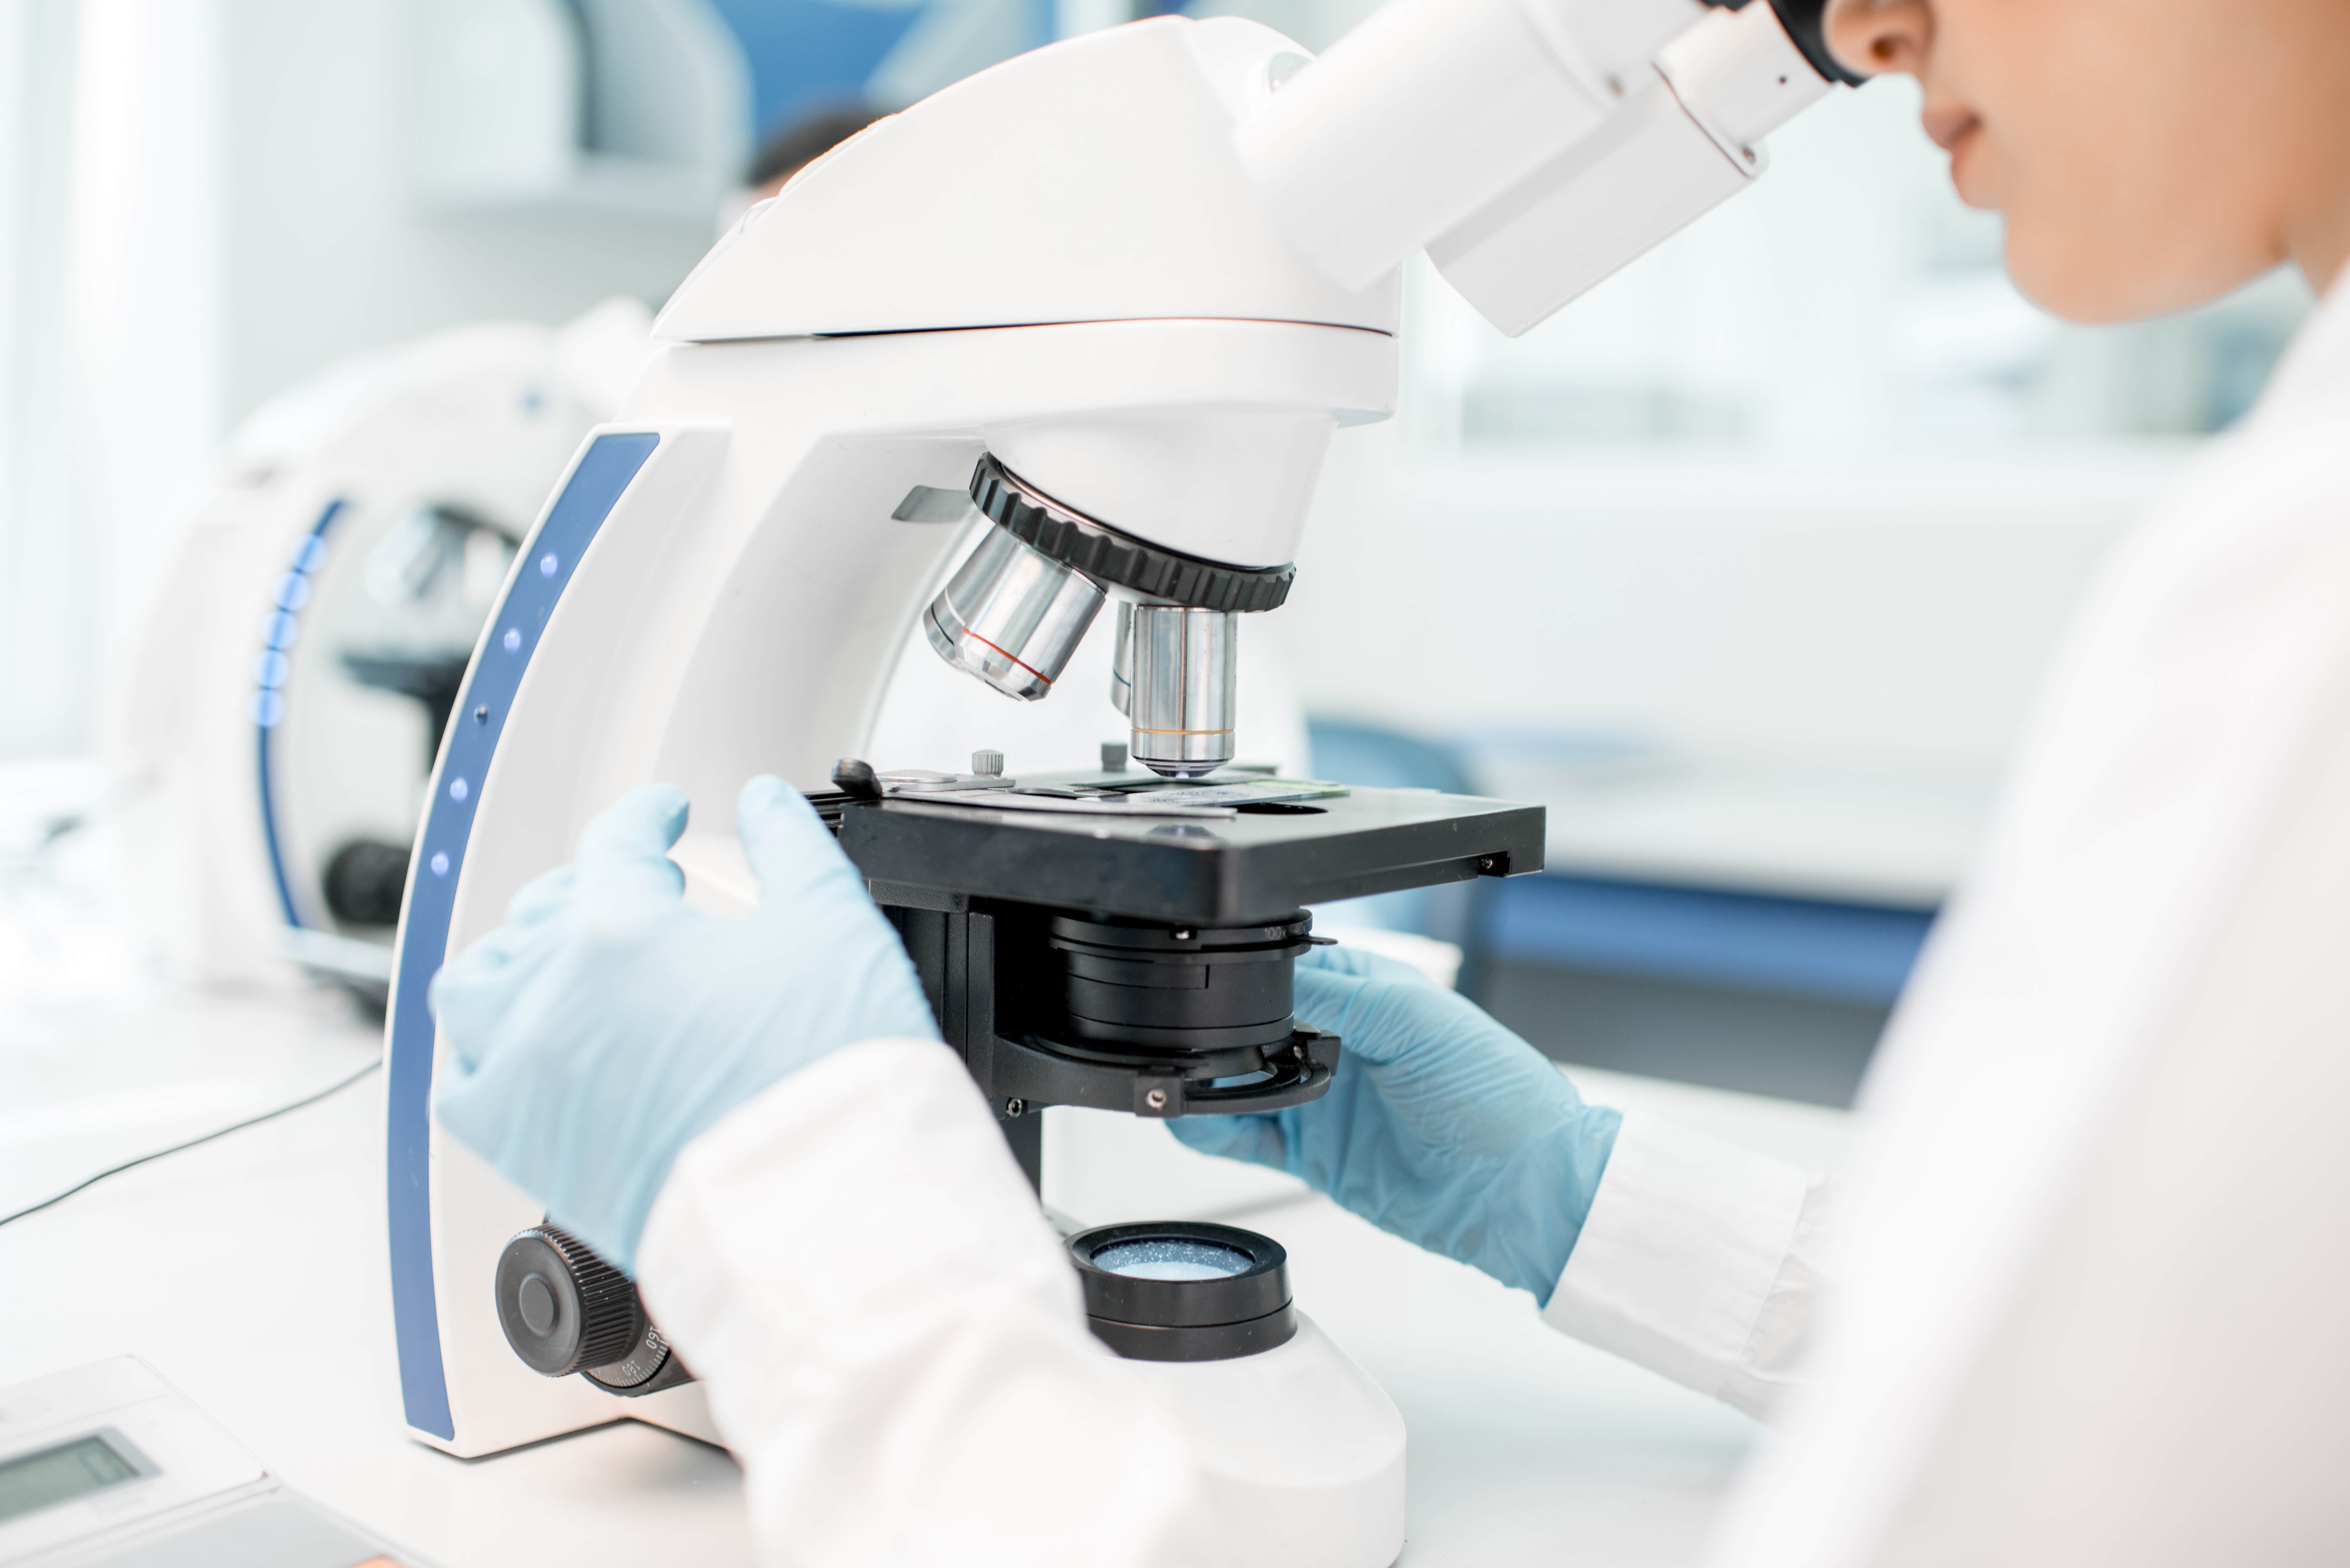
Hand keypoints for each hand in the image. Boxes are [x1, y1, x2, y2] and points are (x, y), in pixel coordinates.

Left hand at [431, 777, 939, 1271]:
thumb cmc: (825, 1083)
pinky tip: (523, 1050)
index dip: (645, 818)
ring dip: (511, 962)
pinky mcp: (527, 1152)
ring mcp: (528, 1080)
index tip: (662, 815)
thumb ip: (792, 848)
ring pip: (473, 993)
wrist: (824, 1208)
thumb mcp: (831, 926)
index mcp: (619, 935)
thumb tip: (764, 805)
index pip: (615, 844)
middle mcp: (553, 1001)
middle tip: (635, 891)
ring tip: (555, 961)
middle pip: (542, 914)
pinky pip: (462, 1090)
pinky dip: (482, 1057)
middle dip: (588, 888)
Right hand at [1170, 944, 1618, 1302]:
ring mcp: (1325, 1101)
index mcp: (1368, 991)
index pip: (1286, 971)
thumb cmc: (1499, 1096)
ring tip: (1180, 1083)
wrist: (1524, 1192)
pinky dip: (1213, 1132)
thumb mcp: (1415, 1021)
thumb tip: (1268, 988)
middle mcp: (1341, 1041)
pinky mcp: (1315, 1154)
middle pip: (1252, 1028)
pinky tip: (1194, 1125)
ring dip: (1207, 1083)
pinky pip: (1245, 1138)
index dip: (1249, 982)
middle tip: (1191, 1044)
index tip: (1219, 994)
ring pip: (1238, 1083)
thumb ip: (1338, 997)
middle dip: (1218, 1034)